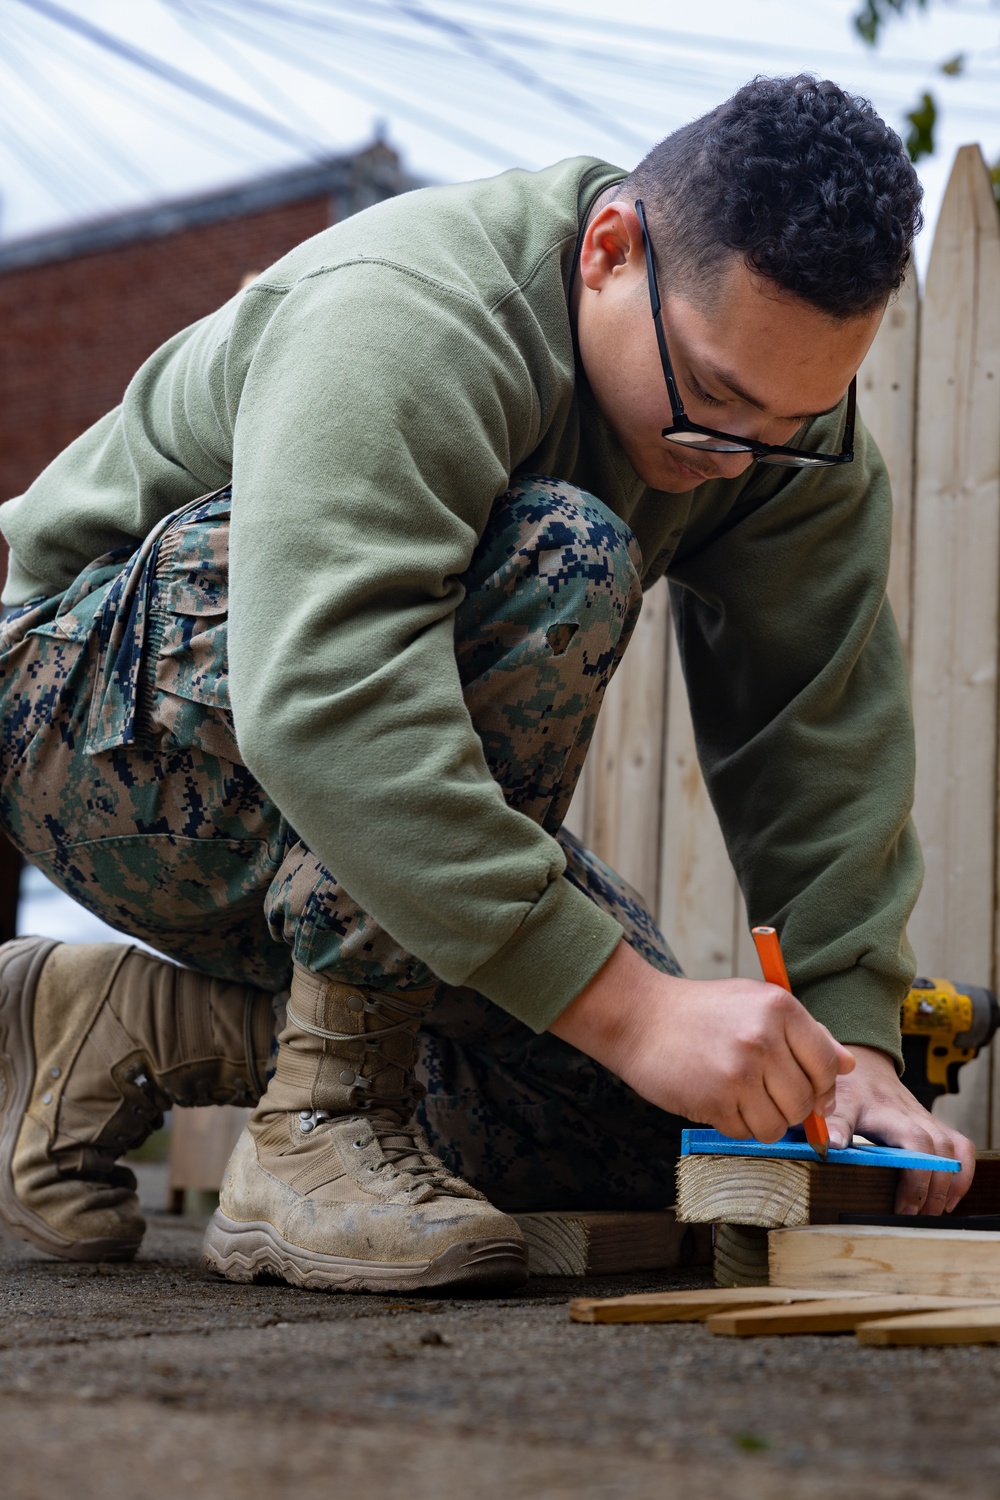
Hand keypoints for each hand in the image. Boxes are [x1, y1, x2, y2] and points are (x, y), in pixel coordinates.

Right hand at [549, 939, 854, 1140]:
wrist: (639, 1017)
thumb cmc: (701, 1011)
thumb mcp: (755, 1003)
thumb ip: (805, 1033)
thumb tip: (847, 1066)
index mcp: (780, 1007)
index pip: (828, 1064)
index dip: (824, 1086)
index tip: (811, 1093)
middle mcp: (764, 1037)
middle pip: (805, 1100)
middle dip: (790, 1107)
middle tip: (765, 1094)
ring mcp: (740, 1070)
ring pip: (778, 1124)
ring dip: (763, 1121)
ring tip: (740, 1098)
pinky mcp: (715, 1098)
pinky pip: (745, 1132)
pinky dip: (735, 1125)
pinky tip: (717, 1100)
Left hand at [826, 1044, 975, 1213]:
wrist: (866, 1069)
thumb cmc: (851, 1090)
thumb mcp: (837, 1104)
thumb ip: (834, 1124)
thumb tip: (830, 1145)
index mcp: (889, 1112)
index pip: (916, 1142)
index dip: (915, 1178)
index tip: (902, 1207)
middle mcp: (915, 1115)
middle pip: (938, 1151)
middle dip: (931, 1189)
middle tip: (914, 1217)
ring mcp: (928, 1120)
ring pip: (953, 1150)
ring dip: (949, 1185)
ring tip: (932, 1212)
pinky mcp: (936, 1126)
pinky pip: (961, 1148)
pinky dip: (963, 1173)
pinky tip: (950, 1197)